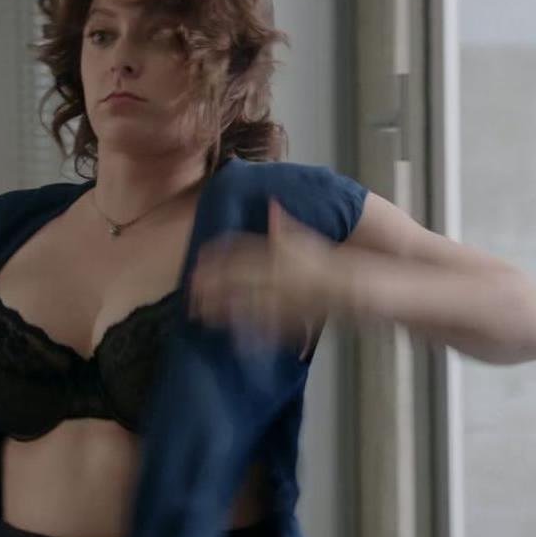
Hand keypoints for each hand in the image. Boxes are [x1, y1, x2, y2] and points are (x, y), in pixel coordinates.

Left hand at [189, 199, 337, 351]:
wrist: (344, 286)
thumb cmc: (320, 261)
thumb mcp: (303, 238)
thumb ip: (283, 224)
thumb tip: (272, 203)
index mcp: (275, 256)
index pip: (241, 253)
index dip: (218, 256)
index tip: (199, 258)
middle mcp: (273, 277)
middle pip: (236, 280)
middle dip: (211, 285)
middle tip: (191, 288)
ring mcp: (277, 299)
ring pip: (243, 304)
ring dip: (220, 308)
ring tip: (200, 312)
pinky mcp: (284, 318)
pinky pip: (261, 324)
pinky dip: (244, 329)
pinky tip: (229, 333)